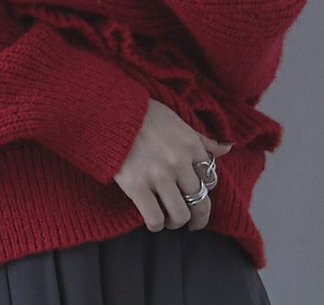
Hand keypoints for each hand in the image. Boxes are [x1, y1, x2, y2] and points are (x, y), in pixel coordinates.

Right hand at [113, 98, 233, 231]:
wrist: (109, 112)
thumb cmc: (143, 114)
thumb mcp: (176, 120)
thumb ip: (201, 139)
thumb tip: (227, 148)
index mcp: (190, 145)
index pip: (210, 179)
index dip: (203, 189)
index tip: (194, 192)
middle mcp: (178, 162)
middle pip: (200, 202)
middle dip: (199, 217)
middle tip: (193, 223)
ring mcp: (158, 175)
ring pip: (180, 215)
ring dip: (176, 222)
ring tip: (169, 219)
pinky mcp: (137, 186)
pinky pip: (155, 218)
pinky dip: (156, 224)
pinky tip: (152, 220)